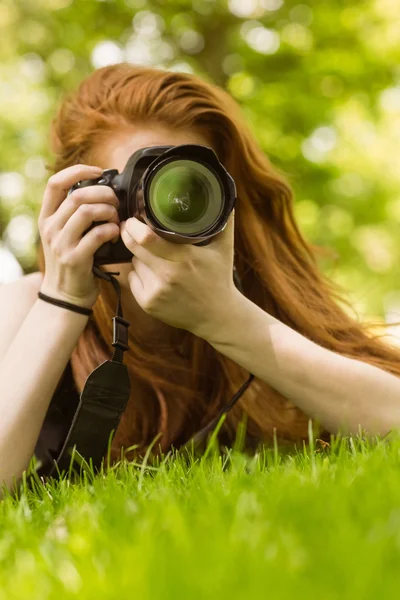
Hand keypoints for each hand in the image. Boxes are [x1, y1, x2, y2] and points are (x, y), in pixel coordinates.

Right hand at [38, 164, 119, 309]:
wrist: (65, 296)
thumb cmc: (72, 261)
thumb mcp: (65, 235)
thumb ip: (75, 215)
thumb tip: (104, 192)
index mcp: (47, 218)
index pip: (55, 183)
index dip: (78, 171)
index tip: (98, 171)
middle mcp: (51, 228)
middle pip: (79, 195)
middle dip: (104, 194)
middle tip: (116, 203)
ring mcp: (61, 243)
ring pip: (88, 211)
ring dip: (109, 212)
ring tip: (116, 221)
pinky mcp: (75, 258)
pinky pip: (98, 234)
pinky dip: (112, 230)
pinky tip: (115, 235)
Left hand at [119, 210, 240, 337]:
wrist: (217, 316)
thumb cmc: (219, 279)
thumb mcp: (224, 249)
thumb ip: (224, 223)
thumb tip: (226, 199)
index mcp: (185, 258)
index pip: (147, 238)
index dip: (134, 226)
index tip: (132, 219)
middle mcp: (168, 275)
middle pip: (134, 248)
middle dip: (129, 236)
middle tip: (130, 228)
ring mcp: (156, 291)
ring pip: (134, 262)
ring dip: (139, 257)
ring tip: (157, 258)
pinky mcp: (148, 304)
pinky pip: (133, 279)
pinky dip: (139, 274)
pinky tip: (154, 275)